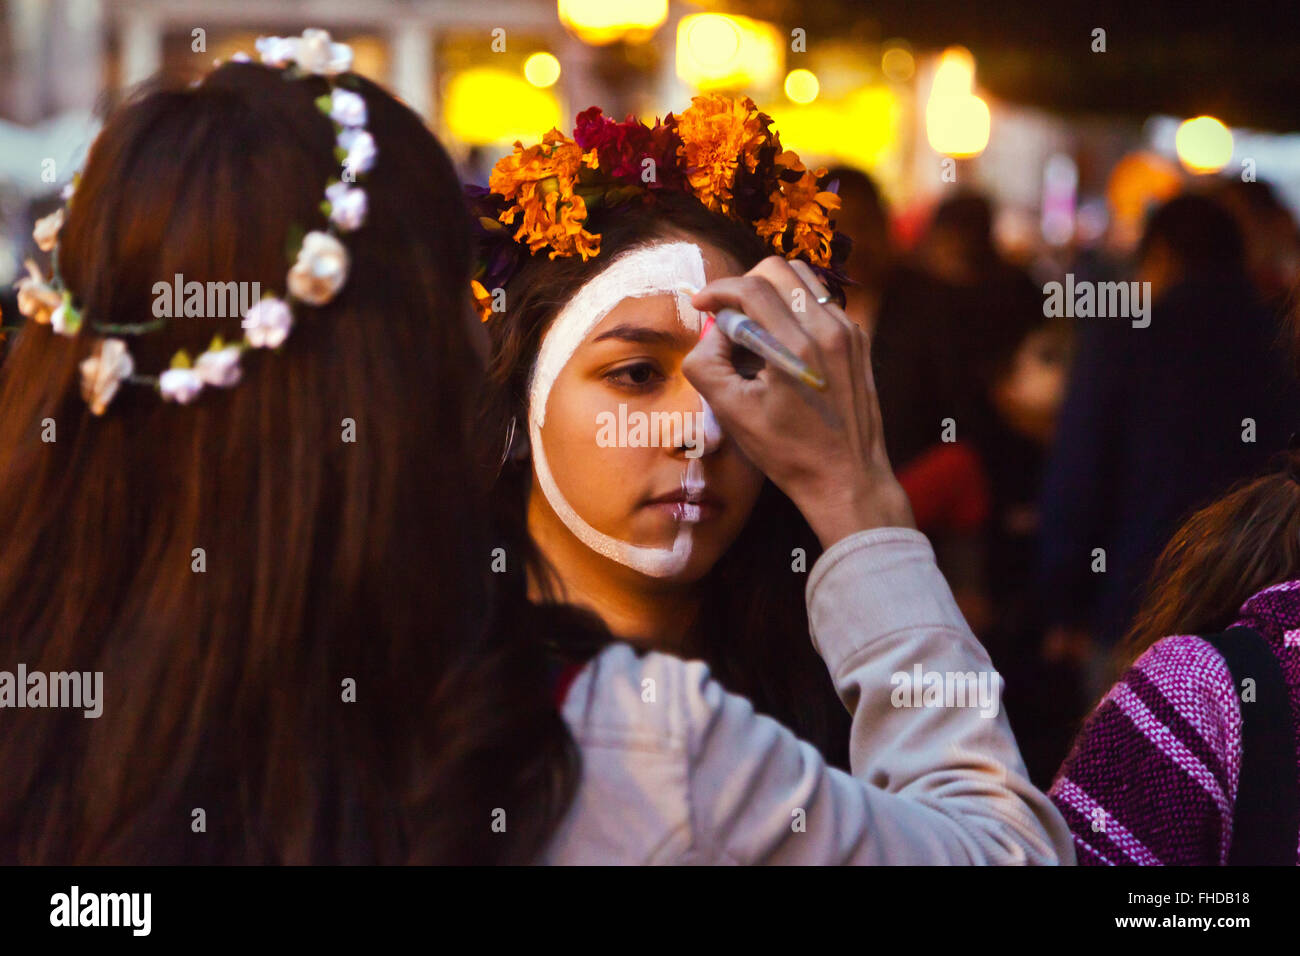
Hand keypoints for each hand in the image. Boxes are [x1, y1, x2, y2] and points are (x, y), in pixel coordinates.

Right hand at [683, 256, 913, 547]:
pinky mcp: (859, 341)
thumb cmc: (788, 452)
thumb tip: (714, 328)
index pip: (751, 288)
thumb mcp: (732, 413)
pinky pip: (822, 303)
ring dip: (772, 291)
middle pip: (779, 269)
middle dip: (745, 284)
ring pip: (804, 279)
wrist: (846, 478)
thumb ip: (707, 363)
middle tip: (729, 315)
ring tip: (756, 326)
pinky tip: (784, 344)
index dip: (718, 290)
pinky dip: (796, 309)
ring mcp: (850, 332)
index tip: (701, 304)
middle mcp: (828, 330)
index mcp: (797, 347)